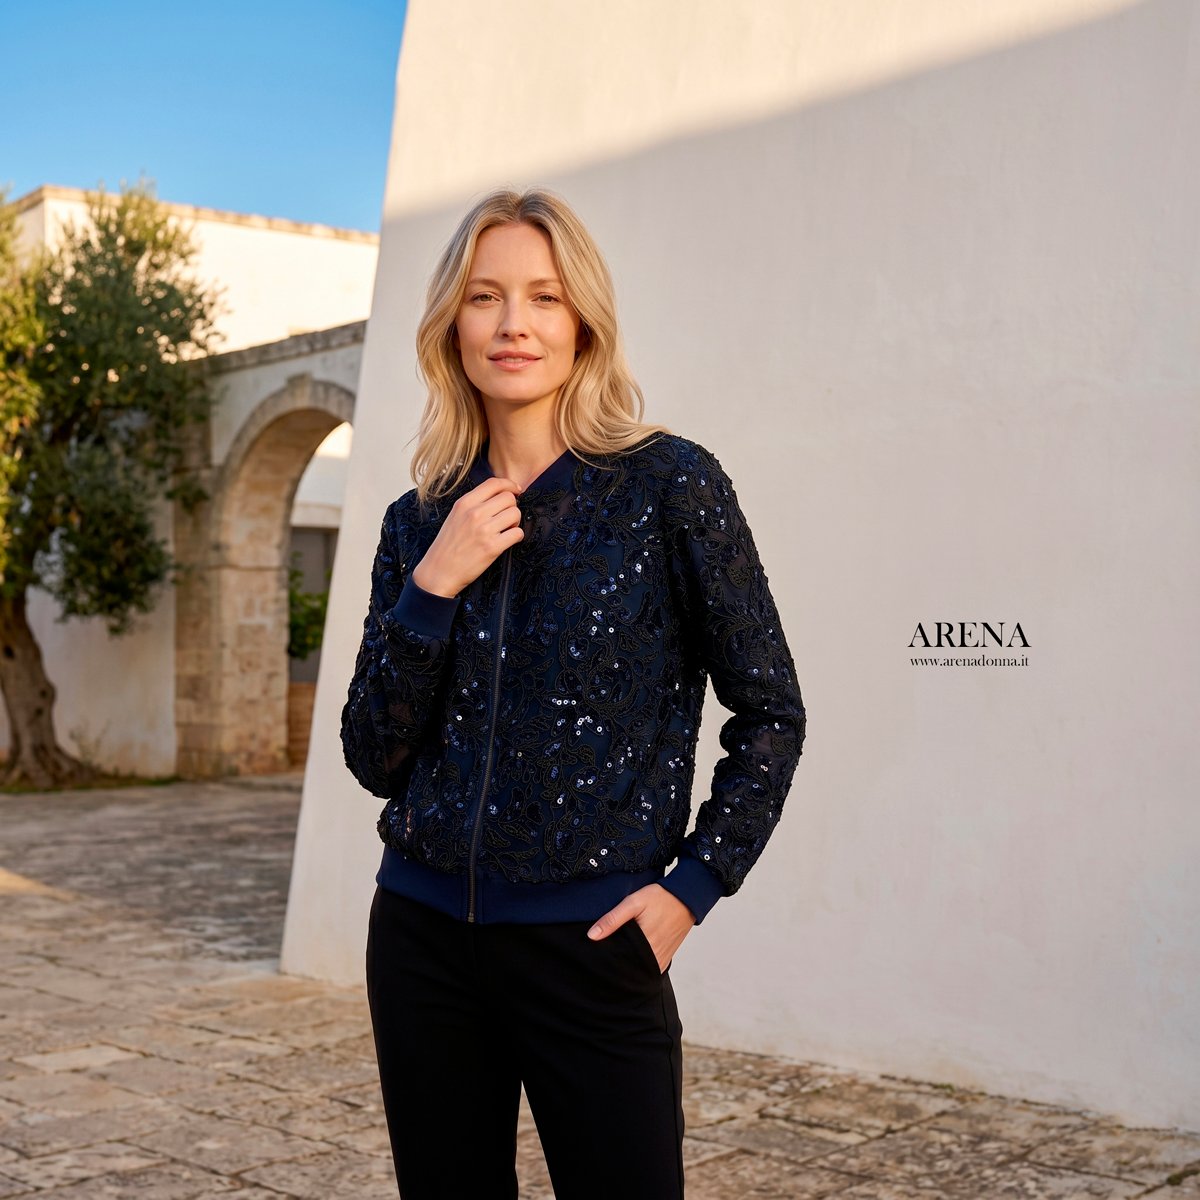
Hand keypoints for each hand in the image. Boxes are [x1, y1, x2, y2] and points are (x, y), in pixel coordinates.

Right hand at [411, 476, 524, 597]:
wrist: (439, 571)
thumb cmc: (447, 545)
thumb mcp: (455, 516)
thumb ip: (474, 504)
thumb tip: (499, 495)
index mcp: (464, 503)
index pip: (494, 483)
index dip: (509, 484)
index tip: (516, 490)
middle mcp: (474, 513)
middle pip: (509, 498)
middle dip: (512, 507)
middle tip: (506, 517)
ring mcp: (484, 530)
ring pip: (515, 514)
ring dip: (515, 522)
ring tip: (506, 530)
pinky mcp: (492, 547)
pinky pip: (517, 533)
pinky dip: (516, 536)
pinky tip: (507, 540)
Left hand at [587, 883, 695, 972]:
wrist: (687, 898)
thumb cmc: (660, 898)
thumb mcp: (634, 902)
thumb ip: (612, 919)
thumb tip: (591, 936)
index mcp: (644, 945)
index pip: (618, 963)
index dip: (606, 960)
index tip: (596, 956)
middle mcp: (654, 957)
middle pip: (628, 968)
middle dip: (616, 964)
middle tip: (603, 956)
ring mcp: (661, 959)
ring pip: (638, 969)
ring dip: (627, 965)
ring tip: (616, 955)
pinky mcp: (666, 958)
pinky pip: (649, 968)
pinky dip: (639, 964)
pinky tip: (631, 956)